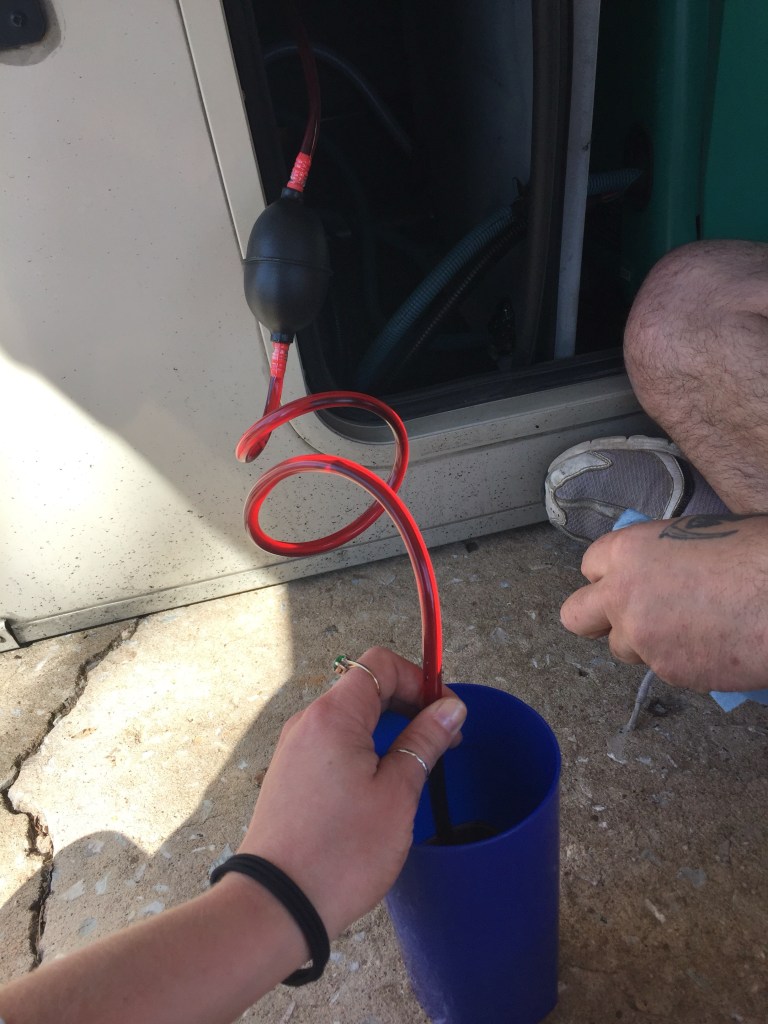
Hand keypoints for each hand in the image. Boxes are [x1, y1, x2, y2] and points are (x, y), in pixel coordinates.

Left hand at [237, 647, 465, 937]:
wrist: (276, 905)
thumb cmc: (340, 853)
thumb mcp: (397, 795)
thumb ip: (425, 741)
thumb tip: (450, 708)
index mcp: (333, 716)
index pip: (380, 664)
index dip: (419, 679)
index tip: (445, 712)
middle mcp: (308, 722)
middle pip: (365, 687)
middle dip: (407, 705)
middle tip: (440, 742)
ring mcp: (294, 748)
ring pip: (350, 717)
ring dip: (387, 729)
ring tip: (414, 767)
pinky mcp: (290, 773)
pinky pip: (332, 742)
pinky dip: (363, 749)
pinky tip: (380, 785)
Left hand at [560, 513, 767, 692]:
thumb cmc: (751, 556)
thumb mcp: (690, 536)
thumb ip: (655, 557)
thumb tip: (654, 569)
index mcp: (627, 552)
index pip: (589, 567)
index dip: (609, 576)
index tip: (625, 582)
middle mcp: (622, 596)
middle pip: (576, 616)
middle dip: (595, 619)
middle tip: (625, 618)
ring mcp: (641, 638)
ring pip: (622, 648)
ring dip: (644, 643)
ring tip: (687, 629)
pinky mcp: (668, 671)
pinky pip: (662, 668)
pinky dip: (681, 661)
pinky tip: (711, 646)